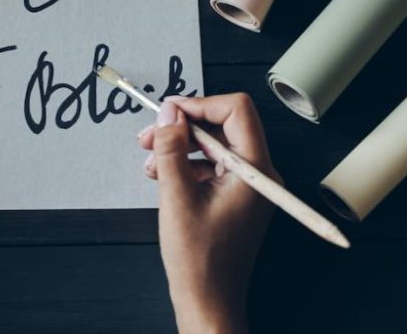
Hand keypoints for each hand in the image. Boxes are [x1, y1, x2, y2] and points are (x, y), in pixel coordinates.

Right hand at [138, 94, 276, 333]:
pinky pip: (210, 166)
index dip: (199, 105)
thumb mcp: (176, 197)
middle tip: (148, 135)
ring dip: (178, 148)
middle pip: (222, 126)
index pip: (236, 111)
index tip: (168, 112)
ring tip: (149, 162)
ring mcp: (248, 185)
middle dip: (182, 127)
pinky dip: (184, 166)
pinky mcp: (236, 196)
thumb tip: (168, 113)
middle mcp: (259, 174)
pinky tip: (160, 176)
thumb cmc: (199, 260)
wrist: (208, 301)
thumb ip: (171, 149)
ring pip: (213, 145)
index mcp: (256, 171)